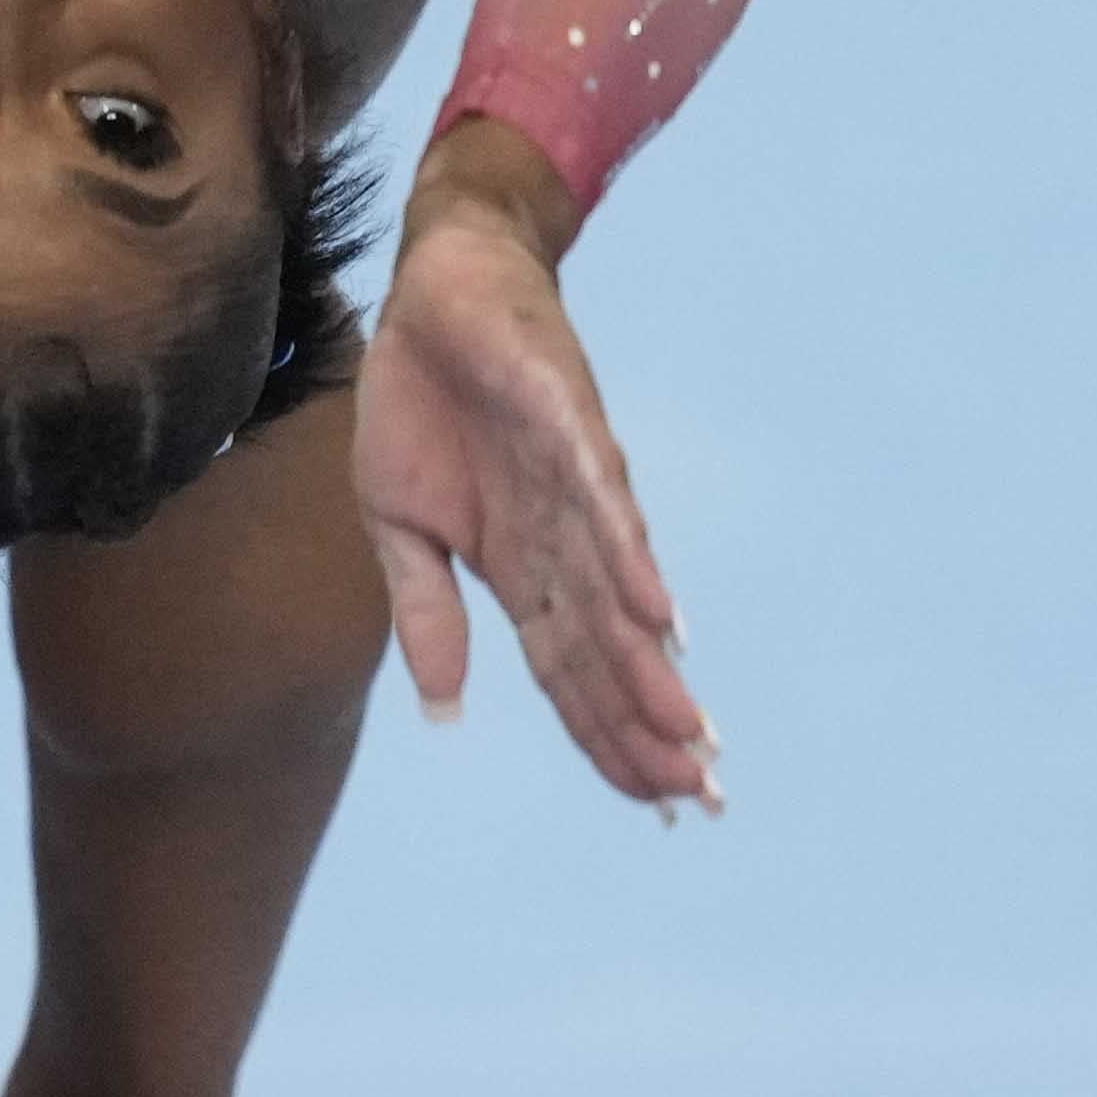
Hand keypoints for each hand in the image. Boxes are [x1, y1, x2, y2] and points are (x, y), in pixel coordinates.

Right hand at [351, 121, 718, 809]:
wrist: (436, 292)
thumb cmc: (423, 408)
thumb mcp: (396, 527)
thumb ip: (426, 615)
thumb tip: (446, 713)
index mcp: (520, 570)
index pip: (570, 674)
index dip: (609, 737)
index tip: (656, 804)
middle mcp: (562, 542)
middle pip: (608, 653)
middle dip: (649, 726)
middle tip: (700, 797)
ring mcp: (573, 488)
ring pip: (617, 594)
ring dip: (649, 666)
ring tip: (688, 732)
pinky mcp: (567, 426)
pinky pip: (601, 503)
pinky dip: (628, 561)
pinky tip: (657, 616)